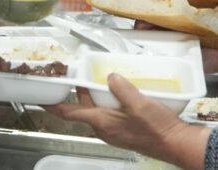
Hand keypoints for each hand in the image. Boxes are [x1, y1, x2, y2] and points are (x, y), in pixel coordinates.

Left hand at [45, 75, 209, 167]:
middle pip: (83, 109)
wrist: (176, 144)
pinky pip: (109, 114)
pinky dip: (108, 101)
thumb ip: (121, 87)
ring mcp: (114, 130)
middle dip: (79, 92)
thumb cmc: (156, 127)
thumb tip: (110, 76)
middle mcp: (104, 128)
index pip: (69, 113)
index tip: (41, 99)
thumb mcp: (138, 102)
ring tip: (99, 78)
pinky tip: (119, 91)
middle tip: (78, 74)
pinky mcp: (124, 130)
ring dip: (95, 96)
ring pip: (97, 111)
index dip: (53, 106)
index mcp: (101, 122)